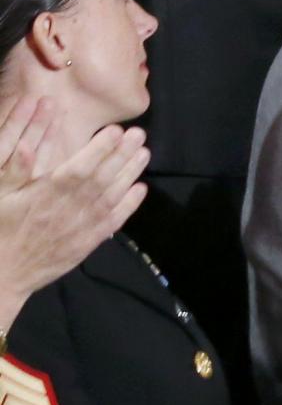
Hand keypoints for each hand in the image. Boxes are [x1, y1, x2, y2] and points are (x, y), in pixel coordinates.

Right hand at [0, 110, 147, 329]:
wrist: (5, 273)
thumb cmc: (0, 229)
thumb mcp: (0, 196)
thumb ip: (15, 170)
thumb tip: (24, 144)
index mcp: (48, 192)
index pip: (81, 165)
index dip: (101, 148)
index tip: (116, 130)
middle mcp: (70, 206)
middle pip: (103, 176)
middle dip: (122, 153)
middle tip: (139, 134)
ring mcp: (83, 225)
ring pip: (113, 194)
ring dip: (130, 173)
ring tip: (144, 153)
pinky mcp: (90, 241)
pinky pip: (115, 220)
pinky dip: (130, 204)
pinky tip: (141, 188)